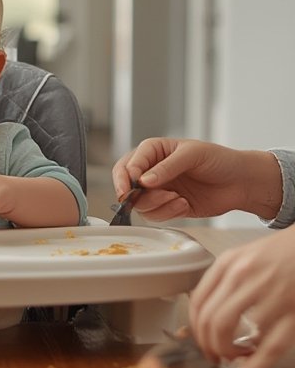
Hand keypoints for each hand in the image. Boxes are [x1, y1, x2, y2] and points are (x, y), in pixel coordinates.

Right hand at [112, 138, 281, 221]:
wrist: (241, 182)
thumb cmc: (219, 160)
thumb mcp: (193, 155)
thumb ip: (167, 167)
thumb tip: (144, 180)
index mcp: (154, 151)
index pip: (128, 164)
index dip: (126, 176)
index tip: (132, 186)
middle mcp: (152, 171)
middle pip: (127, 186)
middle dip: (135, 195)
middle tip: (146, 198)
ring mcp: (159, 190)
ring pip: (140, 204)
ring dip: (157, 204)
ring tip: (177, 198)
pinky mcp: (168, 207)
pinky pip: (155, 216)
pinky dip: (167, 213)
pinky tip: (184, 204)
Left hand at [189, 226, 294, 367]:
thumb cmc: (282, 253)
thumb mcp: (247, 256)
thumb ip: (226, 280)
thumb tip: (207, 314)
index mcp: (229, 262)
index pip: (197, 301)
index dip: (195, 328)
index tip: (200, 340)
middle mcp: (243, 275)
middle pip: (209, 319)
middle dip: (207, 345)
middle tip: (214, 355)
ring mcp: (268, 293)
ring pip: (228, 331)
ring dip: (225, 352)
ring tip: (233, 357)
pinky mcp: (292, 312)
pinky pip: (268, 347)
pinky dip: (253, 367)